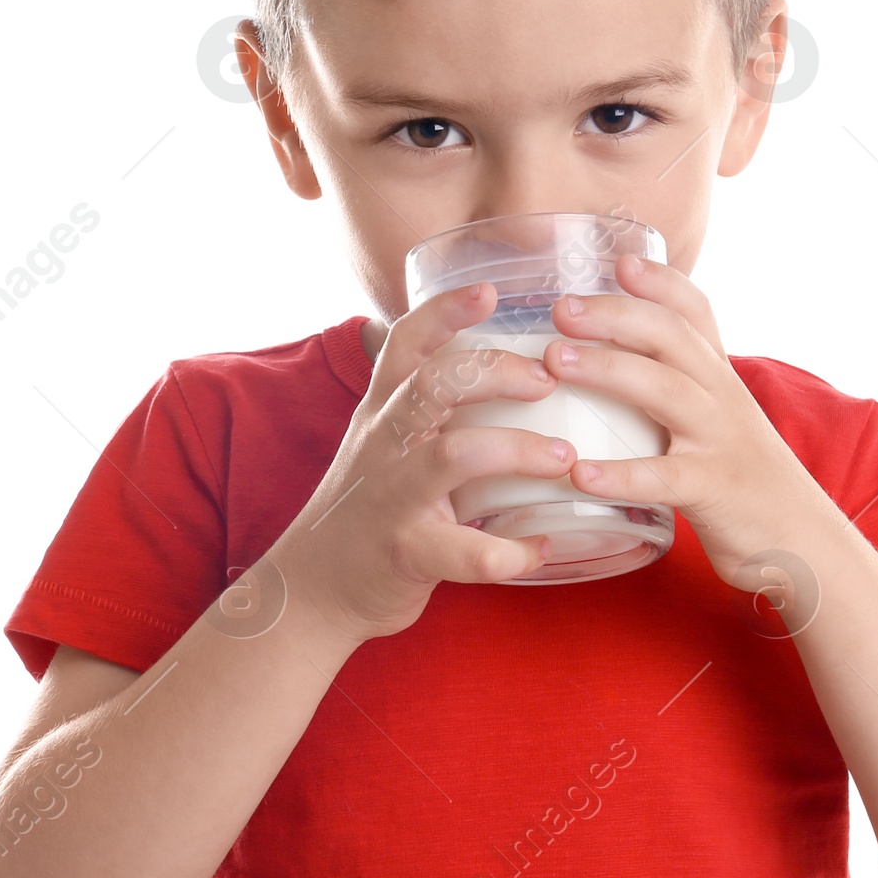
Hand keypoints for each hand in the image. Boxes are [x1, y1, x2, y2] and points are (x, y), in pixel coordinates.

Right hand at [269, 282, 578, 643]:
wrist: (313, 587)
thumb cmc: (371, 503)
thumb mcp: (388, 440)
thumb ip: (434, 404)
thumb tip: (515, 363)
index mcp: (385, 408)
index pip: (406, 341)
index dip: (445, 310)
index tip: (489, 290)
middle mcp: (384, 442)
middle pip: (434, 384)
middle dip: (496, 372)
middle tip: (547, 379)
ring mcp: (393, 496)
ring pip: (453, 456)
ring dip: (518, 450)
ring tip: (564, 457)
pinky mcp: (406, 552)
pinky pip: (466, 551)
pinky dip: (512, 550)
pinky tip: (542, 545)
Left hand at [538, 252, 806, 590]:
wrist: (808, 546)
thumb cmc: (746, 484)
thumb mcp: (721, 423)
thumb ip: (680, 390)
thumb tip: (615, 365)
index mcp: (720, 379)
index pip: (697, 312)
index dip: (660, 281)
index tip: (618, 259)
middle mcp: (724, 399)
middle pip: (672, 337)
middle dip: (615, 314)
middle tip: (560, 308)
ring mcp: (721, 442)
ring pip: (666, 391)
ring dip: (608, 368)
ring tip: (555, 360)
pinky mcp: (715, 492)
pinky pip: (664, 477)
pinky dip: (622, 473)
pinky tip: (579, 473)